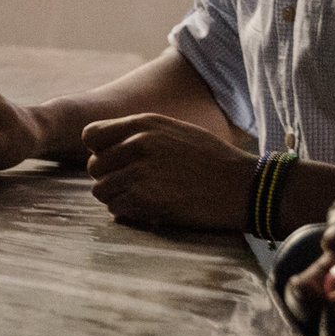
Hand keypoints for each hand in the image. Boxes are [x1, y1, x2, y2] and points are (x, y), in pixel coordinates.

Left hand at [81, 113, 253, 229]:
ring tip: (140, 197)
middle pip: (94, 165)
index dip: (100, 150)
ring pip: (100, 189)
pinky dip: (127, 212)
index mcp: (144, 124)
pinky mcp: (145, 200)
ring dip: (116, 196)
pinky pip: (115, 208)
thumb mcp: (176, 130)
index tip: (116, 160)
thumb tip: (109, 144)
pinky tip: (146, 209)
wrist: (243, 186)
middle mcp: (137, 145)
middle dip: (109, 177)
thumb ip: (142, 133)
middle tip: (132, 184)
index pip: (91, 135)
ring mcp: (140, 173)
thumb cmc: (213, 159)